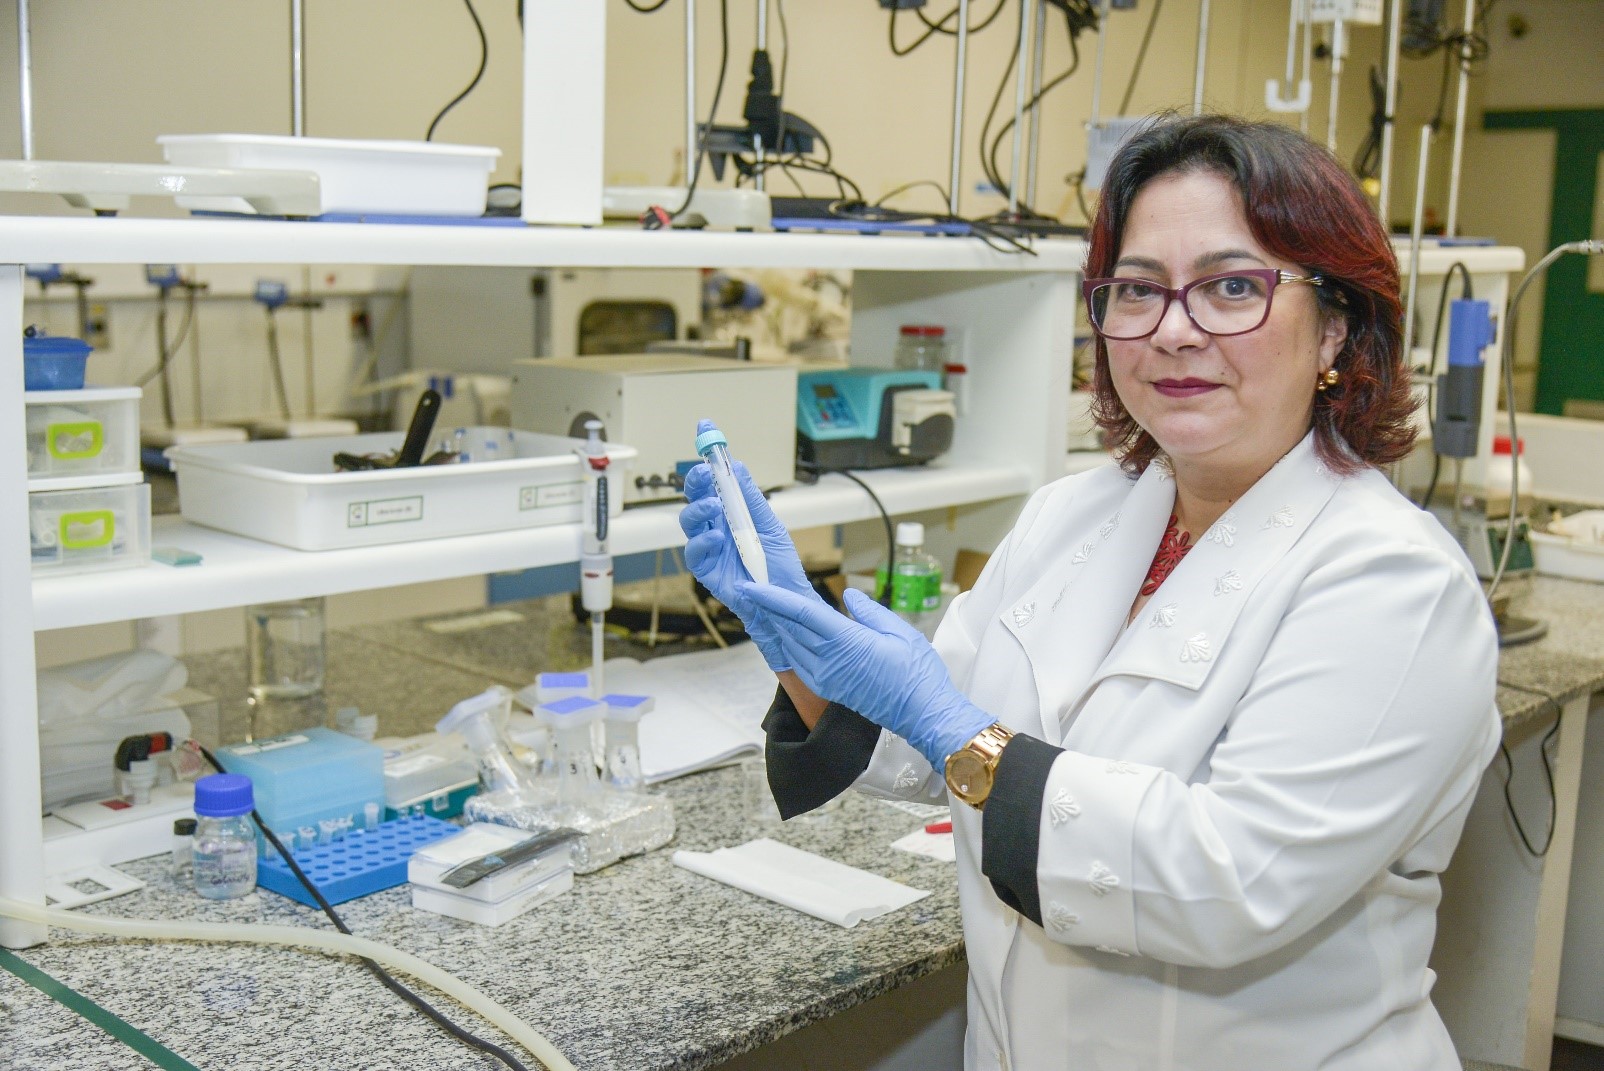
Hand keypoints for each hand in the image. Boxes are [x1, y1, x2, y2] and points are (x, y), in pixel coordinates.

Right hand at [678, 460, 819, 669]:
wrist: (786, 604)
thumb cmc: (780, 567)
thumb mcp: (769, 526)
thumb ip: (751, 499)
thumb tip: (738, 466)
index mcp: (734, 512)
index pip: (716, 480)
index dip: (709, 457)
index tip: (705, 430)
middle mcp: (718, 527)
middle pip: (697, 497)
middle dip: (695, 481)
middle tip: (701, 472)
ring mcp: (711, 548)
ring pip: (690, 522)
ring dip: (697, 509)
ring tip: (713, 505)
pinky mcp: (707, 570)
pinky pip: (695, 552)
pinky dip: (703, 541)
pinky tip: (717, 537)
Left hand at [738, 585, 995, 768]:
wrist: (923, 716)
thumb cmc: (918, 674)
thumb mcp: (900, 632)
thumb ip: (869, 611)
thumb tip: (848, 597)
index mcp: (845, 642)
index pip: (799, 613)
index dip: (772, 597)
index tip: (751, 586)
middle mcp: (828, 662)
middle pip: (788, 629)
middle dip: (767, 608)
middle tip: (751, 587)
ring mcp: (825, 679)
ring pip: (791, 646)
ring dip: (776, 626)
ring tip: (763, 606)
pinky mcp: (828, 689)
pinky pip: (800, 663)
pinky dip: (789, 645)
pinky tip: (787, 634)